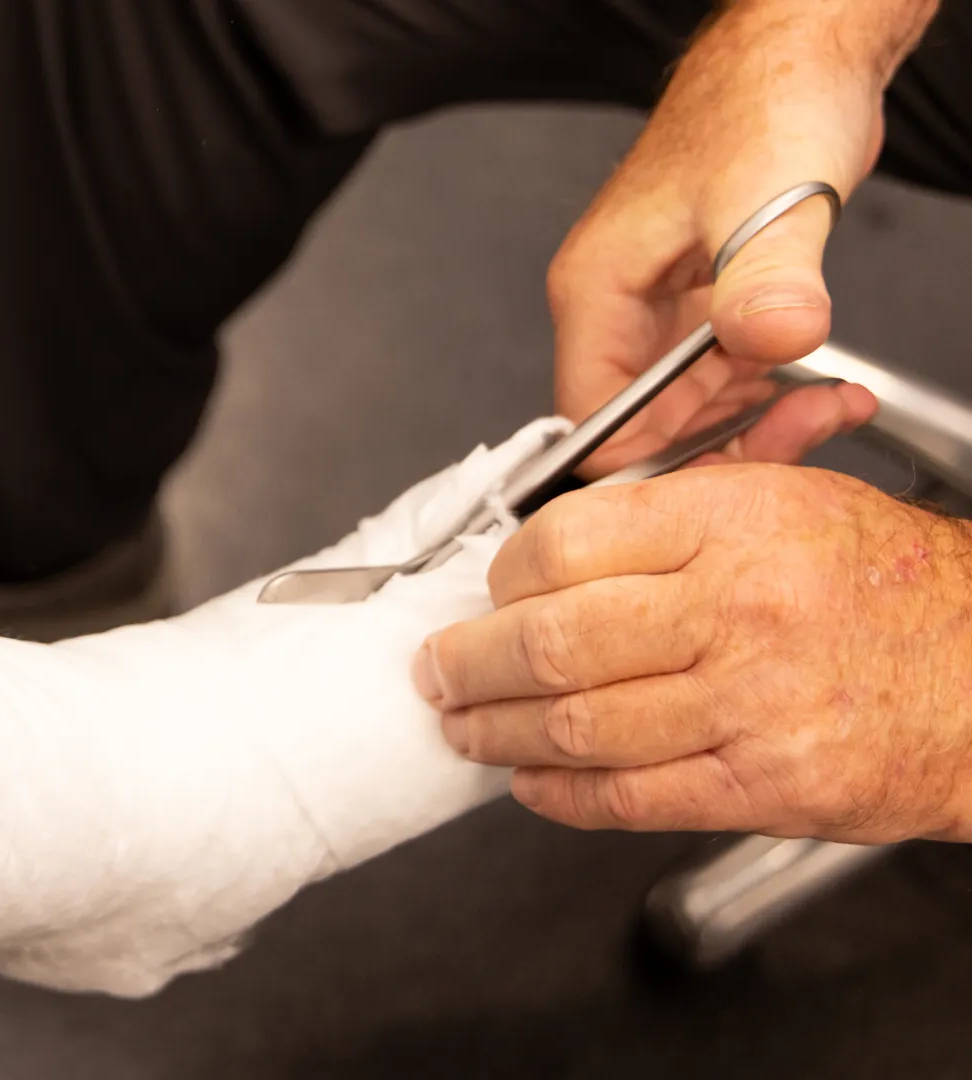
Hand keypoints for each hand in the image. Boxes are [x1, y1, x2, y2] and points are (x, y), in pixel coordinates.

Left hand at [413, 465, 971, 842]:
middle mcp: (737, 608)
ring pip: (575, 725)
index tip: (483, 595)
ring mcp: (751, 703)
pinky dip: (558, 793)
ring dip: (496, 732)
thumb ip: (664, 520)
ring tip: (465, 727)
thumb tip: (541, 555)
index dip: (499, 577)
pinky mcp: (765, 786)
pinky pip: (627, 796)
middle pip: (550, 640)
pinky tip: (529, 780)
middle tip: (437, 671)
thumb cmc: (889, 588)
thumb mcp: (785, 501)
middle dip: (467, 663)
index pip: (563, 544)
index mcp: (734, 521)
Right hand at [548, 3, 916, 473]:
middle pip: (644, 427)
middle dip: (721, 447)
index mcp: (596, 289)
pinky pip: (724, 377)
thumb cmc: (765, 104)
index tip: (714, 485)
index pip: (592, 424)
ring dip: (756, 423)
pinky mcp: (703, 302)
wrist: (804, 55)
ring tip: (822, 407)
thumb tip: (768, 341)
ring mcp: (660, 306)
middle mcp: (617, 304)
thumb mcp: (769, 202)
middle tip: (794, 439)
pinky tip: (819, 384)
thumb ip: (768, 281)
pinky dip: (771, 392)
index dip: (652, 467)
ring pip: (689, 409)